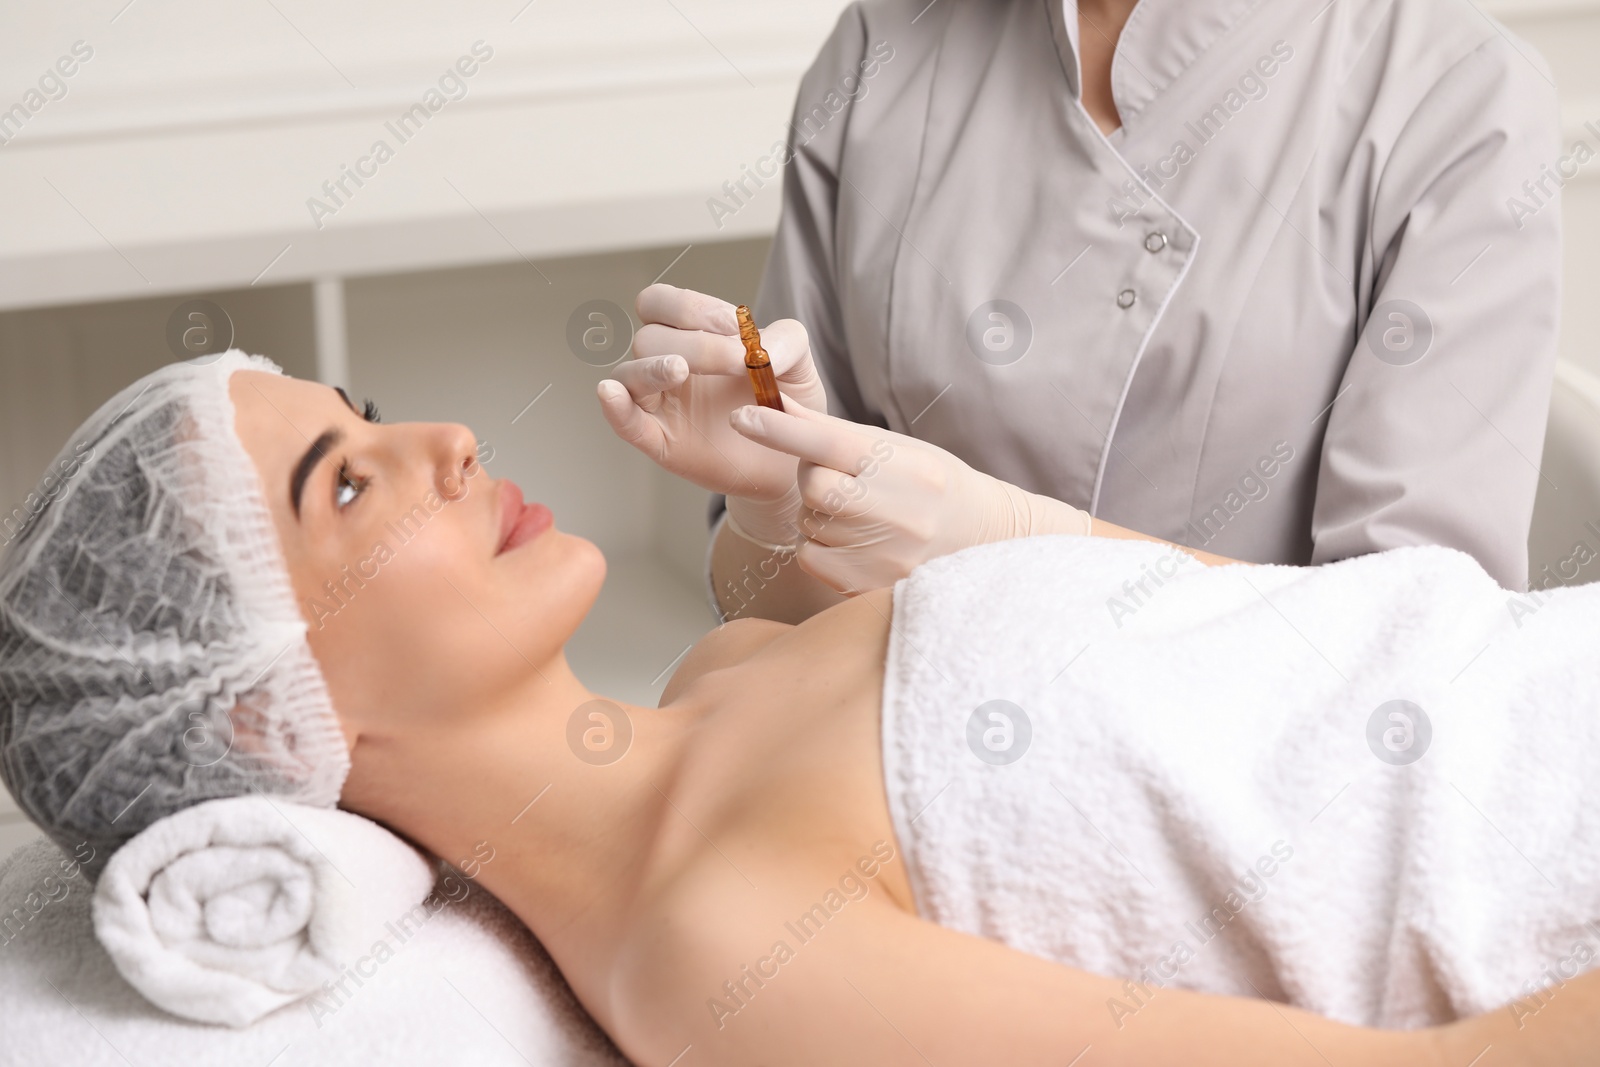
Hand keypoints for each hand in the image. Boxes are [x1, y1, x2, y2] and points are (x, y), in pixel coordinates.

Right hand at [596, 285, 827, 539]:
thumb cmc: (789, 404)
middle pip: (649, 337)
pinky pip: (626, 422)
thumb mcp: (799, 363)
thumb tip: (756, 347)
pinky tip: (612, 393)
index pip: (662, 303)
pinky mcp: (661, 440)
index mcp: (692, 336)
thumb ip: (785, 339)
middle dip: (694, 344)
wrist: (795, 458)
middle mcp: (669, 364)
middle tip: (737, 363)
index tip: (736, 330)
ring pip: (629, 373)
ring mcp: (660, 403)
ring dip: (651, 367)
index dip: (694, 308)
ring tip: (680, 370)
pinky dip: (616, 408)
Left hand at [728, 398, 1090, 592]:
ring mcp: (882, 555)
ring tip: (864, 515)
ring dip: (821, 514)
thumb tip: (777, 402)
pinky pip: (811, 556)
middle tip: (845, 479)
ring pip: (809, 522)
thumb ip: (834, 431)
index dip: (780, 428)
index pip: (828, 441)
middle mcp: (896, 511)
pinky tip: (857, 543)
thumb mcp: (898, 449)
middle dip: (815, 478)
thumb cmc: (935, 487)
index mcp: (904, 466)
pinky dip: (822, 545)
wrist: (985, 543)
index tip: (742, 416)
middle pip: (813, 485)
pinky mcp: (867, 588)